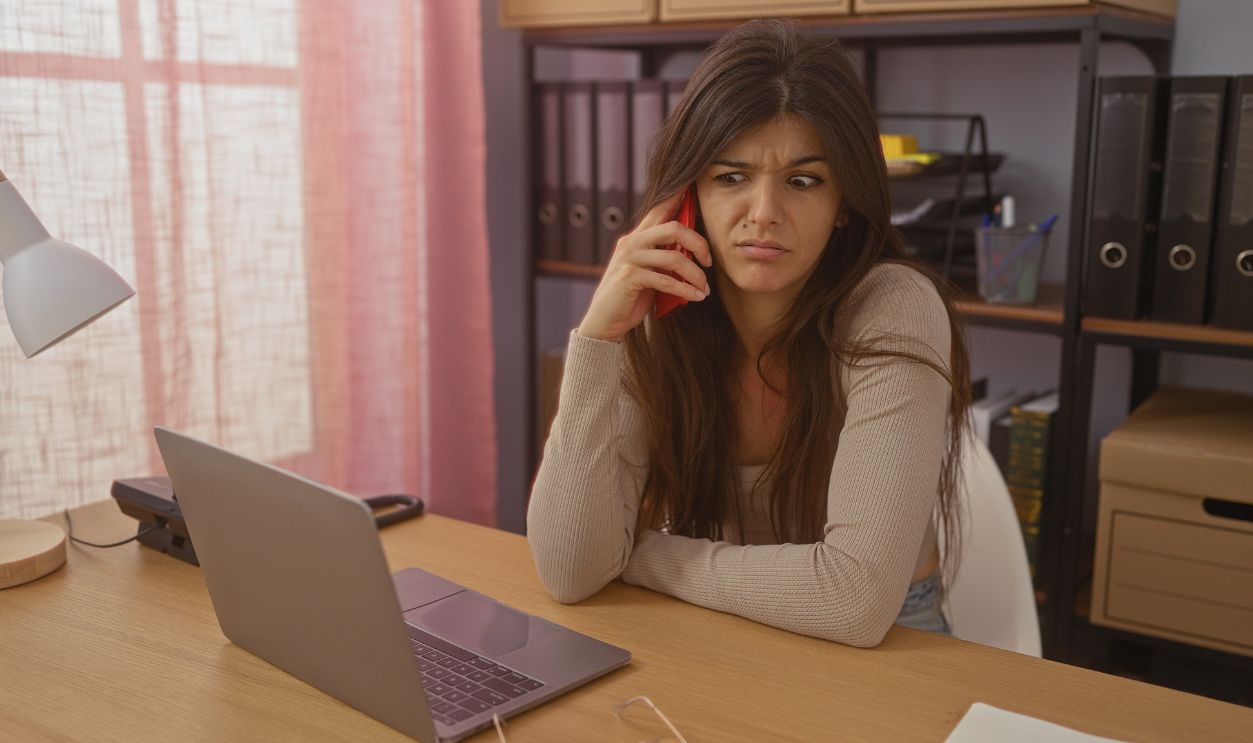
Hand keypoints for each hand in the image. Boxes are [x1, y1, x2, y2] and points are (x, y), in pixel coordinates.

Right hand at [577, 192, 714, 342]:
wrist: (604, 322)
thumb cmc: (631, 298)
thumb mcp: (650, 273)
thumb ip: (665, 259)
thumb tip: (695, 253)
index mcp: (637, 237)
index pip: (660, 209)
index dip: (677, 194)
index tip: (693, 184)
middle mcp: (631, 242)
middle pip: (673, 228)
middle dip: (698, 244)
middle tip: (709, 262)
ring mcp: (629, 258)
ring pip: (673, 257)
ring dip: (695, 275)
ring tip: (704, 289)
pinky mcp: (629, 277)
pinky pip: (665, 280)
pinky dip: (685, 289)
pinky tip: (696, 297)